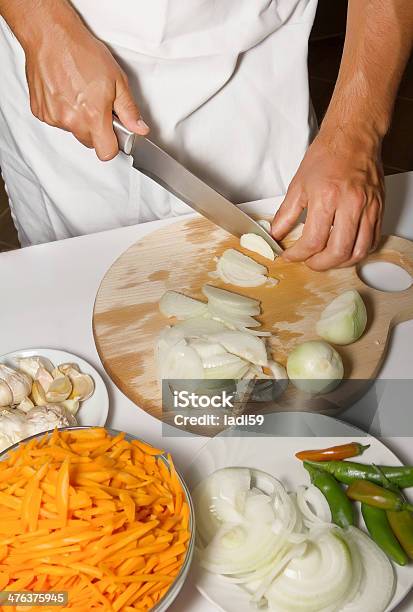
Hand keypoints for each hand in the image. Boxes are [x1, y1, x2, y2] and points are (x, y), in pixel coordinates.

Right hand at [23, 7, 148, 159]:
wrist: (51, 36)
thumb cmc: (82, 52)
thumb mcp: (117, 81)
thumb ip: (129, 111)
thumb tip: (140, 129)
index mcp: (93, 116)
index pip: (106, 153)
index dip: (113, 145)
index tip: (114, 134)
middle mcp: (71, 120)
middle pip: (90, 142)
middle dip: (97, 129)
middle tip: (98, 106)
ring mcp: (54, 117)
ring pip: (73, 131)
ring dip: (79, 119)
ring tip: (80, 94)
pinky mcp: (41, 112)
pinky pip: (57, 121)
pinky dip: (63, 111)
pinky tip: (66, 92)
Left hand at [271, 128, 383, 270]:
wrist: (353, 137)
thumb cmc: (327, 156)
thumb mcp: (298, 185)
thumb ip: (285, 214)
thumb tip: (275, 234)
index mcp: (327, 197)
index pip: (313, 240)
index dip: (298, 254)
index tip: (290, 255)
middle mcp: (350, 204)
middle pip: (338, 251)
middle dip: (319, 264)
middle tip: (309, 261)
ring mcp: (368, 208)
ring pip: (358, 251)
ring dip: (340, 263)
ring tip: (326, 259)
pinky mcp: (379, 209)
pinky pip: (372, 240)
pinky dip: (358, 252)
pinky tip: (345, 250)